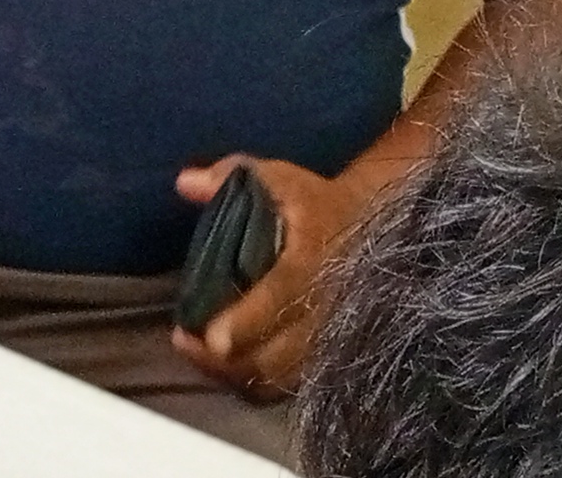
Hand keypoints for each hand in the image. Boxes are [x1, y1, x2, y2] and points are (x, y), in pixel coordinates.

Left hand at [168, 153, 386, 397]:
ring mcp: (333, 334)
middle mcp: (327, 303)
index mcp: (312, 258)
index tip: (212, 337)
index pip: (280, 294)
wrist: (375, 226)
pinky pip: (293, 383)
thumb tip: (186, 182)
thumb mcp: (280, 179)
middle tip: (188, 344)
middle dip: (229, 358)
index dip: (247, 320)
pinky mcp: (333, 353)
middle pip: (278, 351)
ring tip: (201, 356)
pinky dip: (258, 384)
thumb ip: (231, 176)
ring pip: (283, 375)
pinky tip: (230, 370)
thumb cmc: (316, 203)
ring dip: (238, 374)